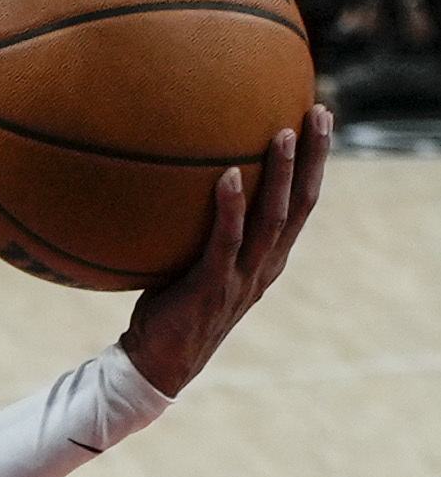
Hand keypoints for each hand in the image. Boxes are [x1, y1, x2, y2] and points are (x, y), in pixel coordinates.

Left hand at [121, 103, 328, 395]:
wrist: (155, 363)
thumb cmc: (169, 308)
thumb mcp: (194, 264)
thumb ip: (199, 230)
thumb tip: (175, 182)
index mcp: (266, 260)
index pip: (302, 204)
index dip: (316, 164)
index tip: (320, 121)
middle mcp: (263, 266)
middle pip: (302, 204)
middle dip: (315, 158)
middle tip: (320, 112)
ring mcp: (241, 278)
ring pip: (273, 219)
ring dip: (280, 176)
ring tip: (283, 134)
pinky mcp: (211, 286)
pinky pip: (225, 241)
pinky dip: (228, 208)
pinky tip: (225, 176)